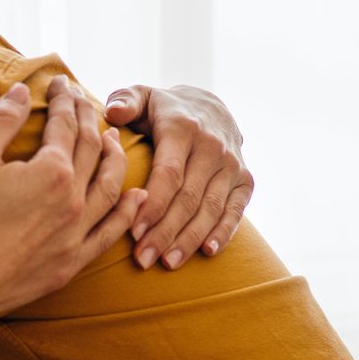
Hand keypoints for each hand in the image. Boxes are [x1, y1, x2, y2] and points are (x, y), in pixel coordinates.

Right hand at [0, 77, 144, 323]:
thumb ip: (2, 121)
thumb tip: (22, 90)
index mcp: (51, 170)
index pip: (64, 124)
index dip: (63, 99)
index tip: (60, 82)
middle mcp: (73, 199)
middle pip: (91, 149)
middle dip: (88, 118)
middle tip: (84, 100)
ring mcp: (76, 232)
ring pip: (110, 187)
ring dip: (116, 159)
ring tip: (114, 141)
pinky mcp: (73, 261)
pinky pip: (110, 233)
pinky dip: (127, 212)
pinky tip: (136, 198)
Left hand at [103, 83, 252, 268]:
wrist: (209, 106)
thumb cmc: (162, 110)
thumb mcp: (142, 96)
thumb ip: (124, 100)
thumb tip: (114, 113)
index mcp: (182, 129)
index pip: (168, 173)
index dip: (152, 205)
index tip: (132, 232)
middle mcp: (211, 147)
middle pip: (188, 198)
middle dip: (165, 232)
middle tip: (143, 259)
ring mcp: (231, 165)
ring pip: (210, 209)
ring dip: (190, 239)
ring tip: (168, 262)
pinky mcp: (244, 180)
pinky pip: (235, 210)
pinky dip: (224, 232)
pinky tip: (207, 252)